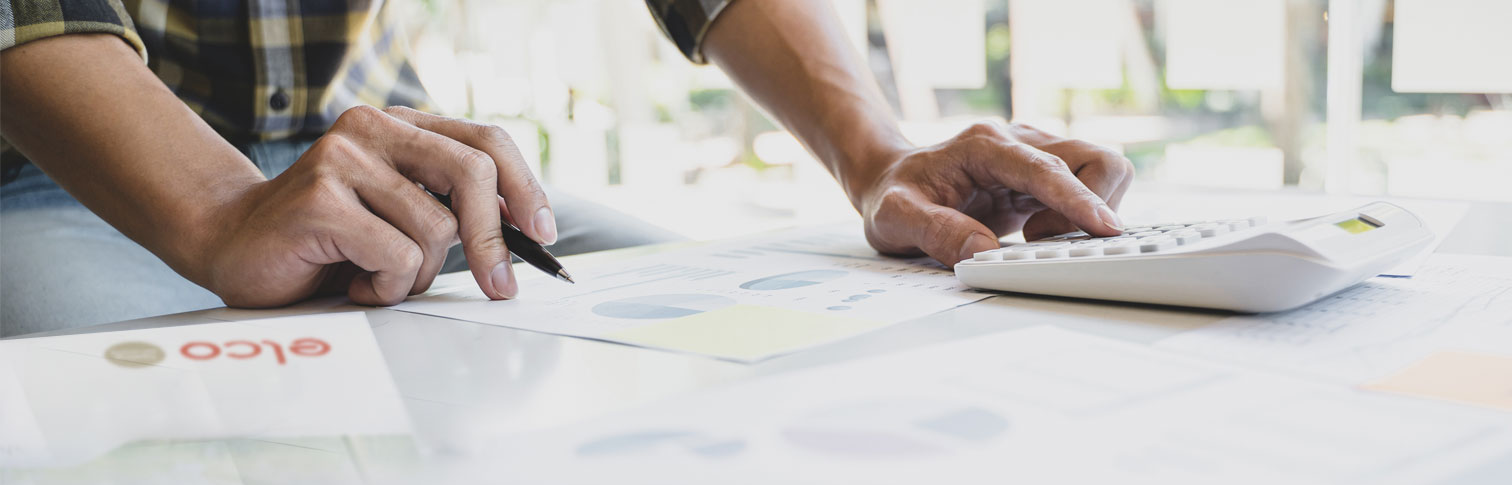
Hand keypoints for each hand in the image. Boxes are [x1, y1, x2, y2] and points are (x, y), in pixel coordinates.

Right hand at [192, 106, 554, 306]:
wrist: (230, 243)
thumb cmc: (323, 239)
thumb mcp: (400, 215)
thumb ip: (450, 207)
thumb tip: (526, 233)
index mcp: (399, 126)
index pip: (486, 141)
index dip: (524, 187)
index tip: (543, 232)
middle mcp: (371, 128)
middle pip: (472, 172)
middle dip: (495, 240)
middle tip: (499, 285)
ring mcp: (343, 159)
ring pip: (435, 228)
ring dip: (418, 274)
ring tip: (378, 277)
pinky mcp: (321, 199)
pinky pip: (396, 255)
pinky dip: (386, 285)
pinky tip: (354, 282)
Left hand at [851, 121, 1133, 266]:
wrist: (887, 179)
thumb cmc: (891, 195)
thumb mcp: (895, 217)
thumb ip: (935, 231)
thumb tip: (983, 251)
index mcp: (984, 145)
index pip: (1045, 167)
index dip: (1077, 197)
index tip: (1103, 227)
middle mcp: (1017, 142)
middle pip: (1092, 158)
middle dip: (1088, 205)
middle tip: (1040, 238)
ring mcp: (1033, 157)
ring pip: (1099, 170)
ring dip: (1086, 210)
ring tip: (1036, 235)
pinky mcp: (1040, 178)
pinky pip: (1085, 190)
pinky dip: (1078, 216)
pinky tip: (1038, 234)